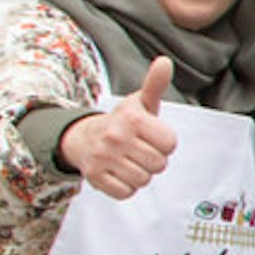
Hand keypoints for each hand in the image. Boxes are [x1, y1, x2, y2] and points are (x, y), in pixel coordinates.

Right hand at [57, 59, 178, 197]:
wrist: (84, 138)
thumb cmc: (123, 122)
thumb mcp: (140, 102)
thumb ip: (155, 84)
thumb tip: (165, 61)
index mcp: (132, 118)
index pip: (170, 144)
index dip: (164, 143)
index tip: (151, 136)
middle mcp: (116, 137)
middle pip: (159, 164)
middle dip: (153, 160)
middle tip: (139, 150)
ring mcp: (103, 158)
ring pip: (144, 180)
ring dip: (141, 174)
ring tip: (129, 160)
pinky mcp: (95, 177)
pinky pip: (126, 192)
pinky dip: (126, 186)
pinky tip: (118, 172)